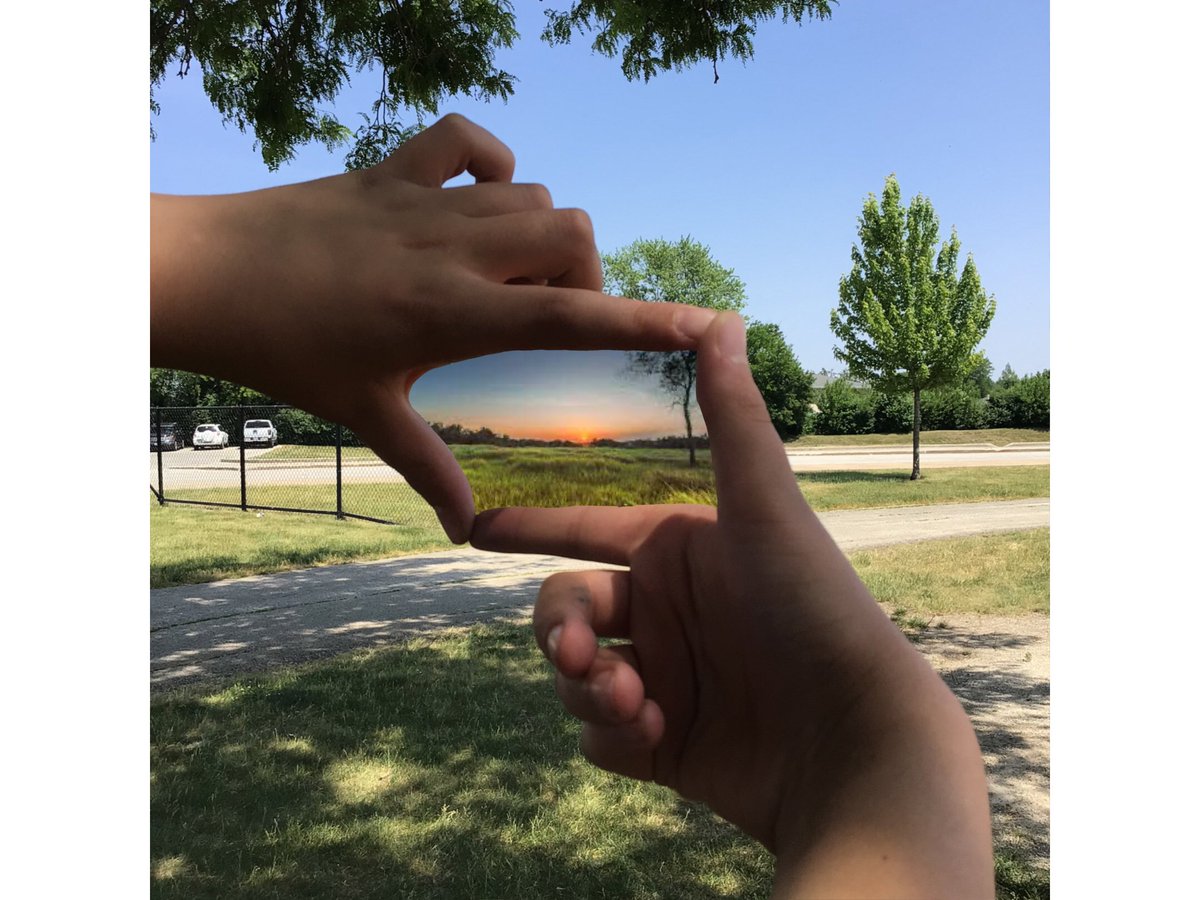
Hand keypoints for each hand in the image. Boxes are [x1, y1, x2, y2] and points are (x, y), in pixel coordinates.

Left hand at [151, 114, 716, 541]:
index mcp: (454, 312)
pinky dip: (491, 161)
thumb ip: (427, 468)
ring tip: (507, 275)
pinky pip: (467, 138)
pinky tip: (478, 199)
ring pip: (530, 192)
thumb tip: (465, 529)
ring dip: (540, 232)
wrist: (206, 275)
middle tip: (546, 316)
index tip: (709, 322)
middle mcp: (453, 248)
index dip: (648, 318)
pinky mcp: (392, 169)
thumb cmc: (283, 350)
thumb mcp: (363, 415)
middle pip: (570, 234)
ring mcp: (423, 200)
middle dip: (583, 275)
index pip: (572, 315)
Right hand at [471, 313, 993, 897]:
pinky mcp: (663, 743)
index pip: (581, 531)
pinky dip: (611, 733)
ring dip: (587, 687)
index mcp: (674, 552)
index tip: (473, 527)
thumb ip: (732, 416)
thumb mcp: (765, 507)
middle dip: (559, 630)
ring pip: (572, 675)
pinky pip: (597, 735)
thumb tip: (721, 315)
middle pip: (564, 608)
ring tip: (635, 703)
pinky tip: (654, 734)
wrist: (851, 738)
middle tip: (577, 654)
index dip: (529, 526)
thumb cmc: (814, 607)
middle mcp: (663, 611)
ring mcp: (660, 678)